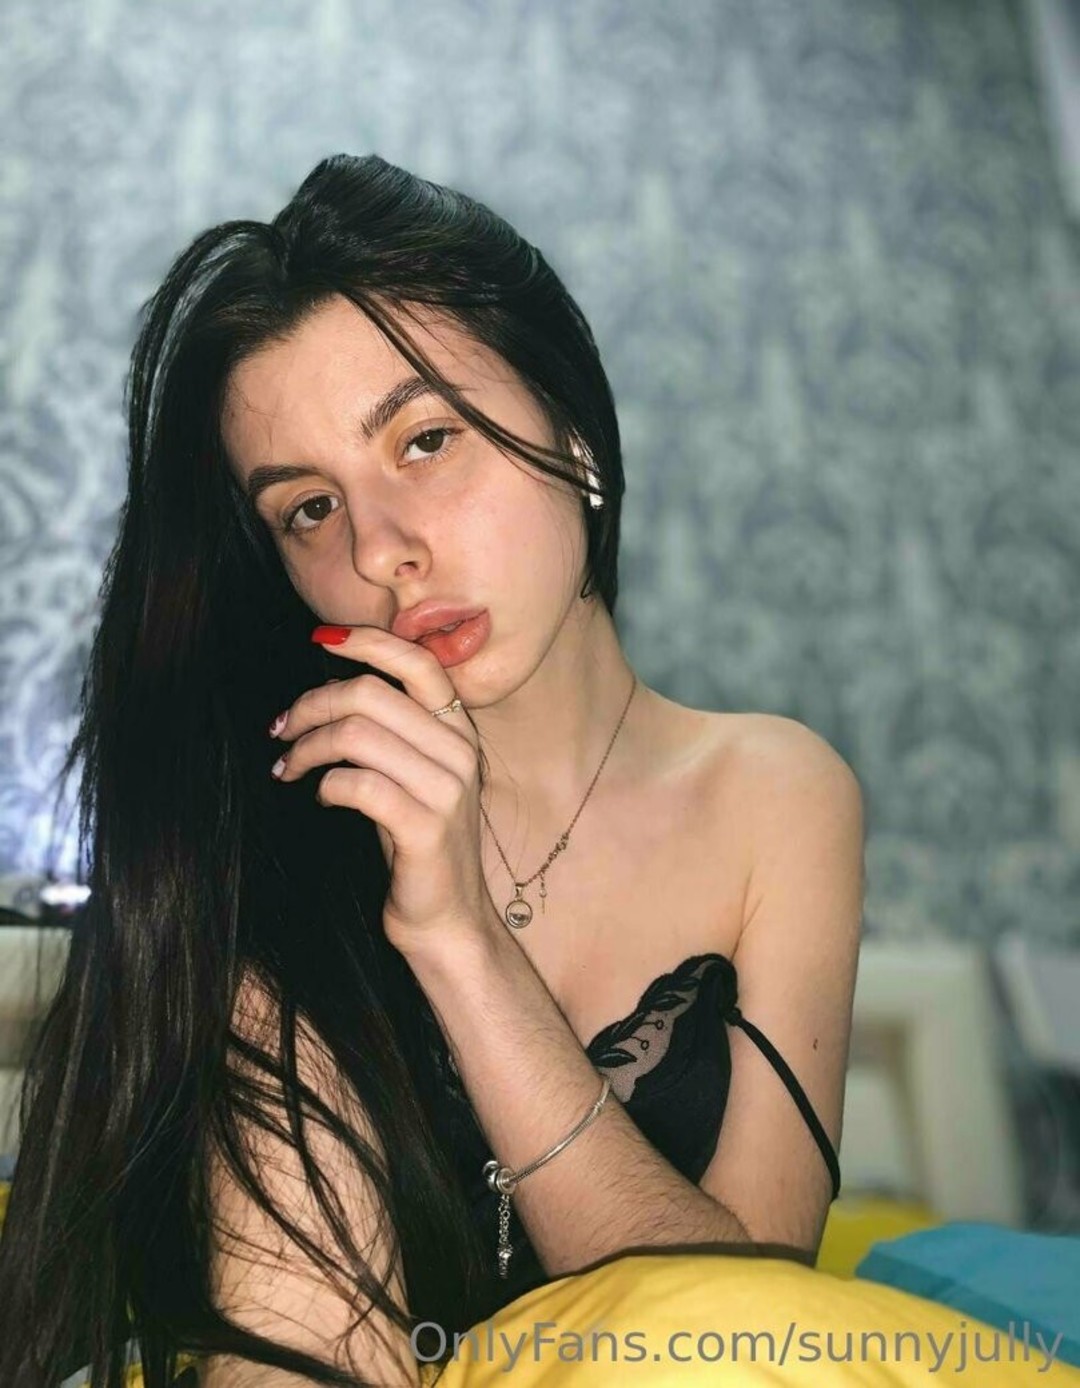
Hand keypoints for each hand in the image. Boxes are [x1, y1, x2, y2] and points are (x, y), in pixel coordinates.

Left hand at [267, 624, 496, 950]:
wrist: (447, 919)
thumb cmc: (416, 842)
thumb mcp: (413, 775)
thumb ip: (390, 731)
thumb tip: (329, 690)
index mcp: (458, 730)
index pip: (417, 663)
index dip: (366, 642)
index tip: (319, 640)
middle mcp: (460, 751)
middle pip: (370, 695)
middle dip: (311, 704)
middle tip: (280, 730)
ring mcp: (447, 789)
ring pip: (357, 736)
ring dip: (307, 748)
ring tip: (288, 768)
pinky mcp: (425, 827)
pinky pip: (358, 785)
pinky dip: (325, 787)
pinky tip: (320, 799)